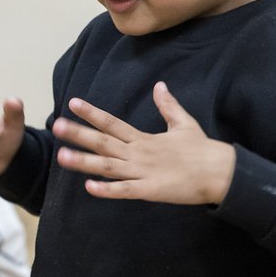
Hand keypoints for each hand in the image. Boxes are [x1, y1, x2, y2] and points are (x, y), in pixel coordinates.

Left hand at [52, 82, 235, 203]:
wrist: (220, 172)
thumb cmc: (202, 149)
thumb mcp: (183, 123)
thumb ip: (168, 105)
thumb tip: (160, 85)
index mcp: (143, 138)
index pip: (112, 122)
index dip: (91, 113)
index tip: (72, 103)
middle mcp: (138, 152)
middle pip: (103, 142)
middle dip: (78, 134)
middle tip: (55, 126)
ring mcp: (143, 172)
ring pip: (108, 166)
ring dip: (84, 162)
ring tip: (61, 156)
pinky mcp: (150, 190)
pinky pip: (125, 190)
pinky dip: (107, 190)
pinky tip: (89, 188)